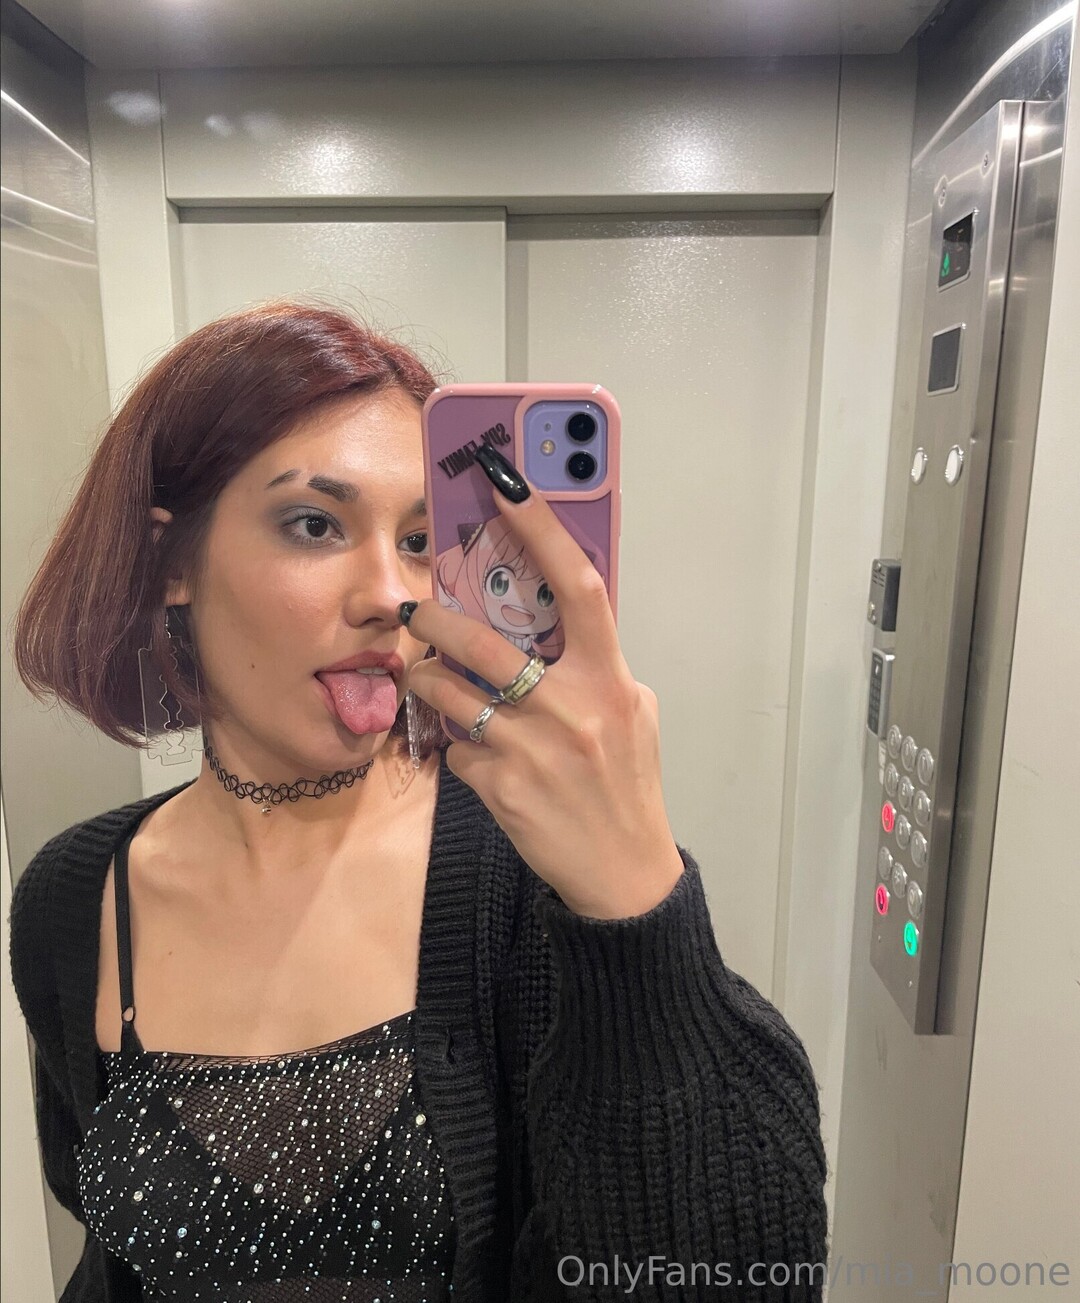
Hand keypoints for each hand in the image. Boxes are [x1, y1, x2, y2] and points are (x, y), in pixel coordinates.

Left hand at [403, 451, 684, 919]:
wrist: (622, 872)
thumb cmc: (627, 786)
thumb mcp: (632, 716)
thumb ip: (595, 669)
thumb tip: (549, 625)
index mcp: (610, 679)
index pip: (577, 586)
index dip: (542, 527)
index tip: (507, 480)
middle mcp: (571, 708)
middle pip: (485, 642)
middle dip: (437, 619)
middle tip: (413, 608)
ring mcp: (531, 749)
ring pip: (449, 693)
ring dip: (427, 680)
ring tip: (424, 676)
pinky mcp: (499, 786)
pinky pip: (454, 745)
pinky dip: (452, 740)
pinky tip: (468, 749)